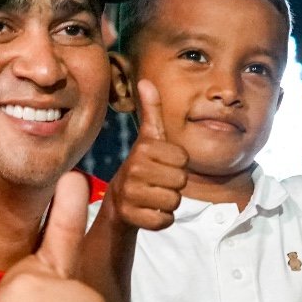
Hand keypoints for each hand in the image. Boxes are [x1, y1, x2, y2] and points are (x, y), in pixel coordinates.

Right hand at [105, 80, 187, 230]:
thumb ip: (151, 111)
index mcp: (143, 149)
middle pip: (180, 181)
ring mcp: (131, 194)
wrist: (118, 200)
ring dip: (169, 202)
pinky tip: (150, 210)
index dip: (178, 164)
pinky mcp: (131, 216)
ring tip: (154, 195)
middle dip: (174, 184)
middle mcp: (134, 169)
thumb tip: (147, 81)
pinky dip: (162, 219)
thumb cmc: (141, 165)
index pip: (183, 159)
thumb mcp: (148, 138)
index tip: (162, 164)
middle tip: (158, 182)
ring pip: (174, 201)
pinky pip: (165, 220)